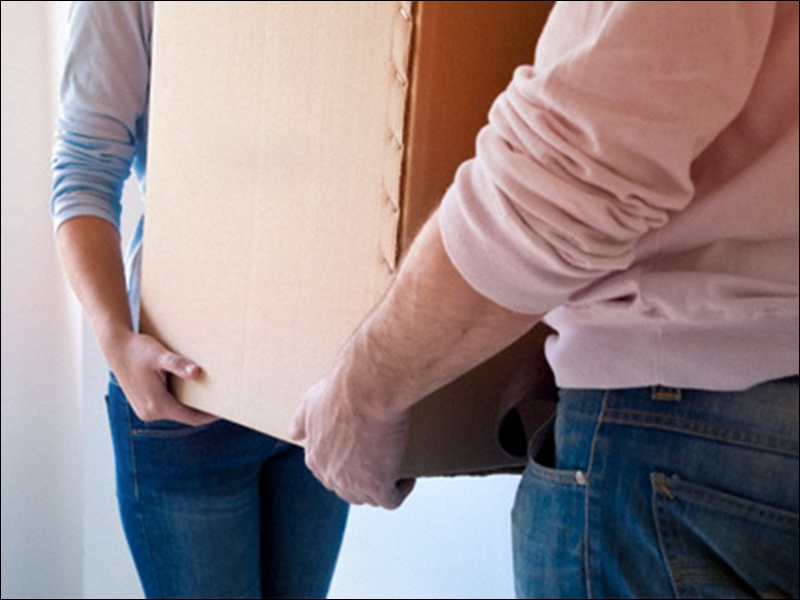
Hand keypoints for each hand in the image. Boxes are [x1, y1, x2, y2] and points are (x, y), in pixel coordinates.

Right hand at [107, 332, 217, 425]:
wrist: (116, 348)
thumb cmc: (138, 350)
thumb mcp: (160, 355)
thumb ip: (178, 364)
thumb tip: (196, 371)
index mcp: (156, 404)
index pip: (191, 418)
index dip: (209, 416)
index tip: (225, 410)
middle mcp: (150, 413)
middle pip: (184, 417)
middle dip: (201, 410)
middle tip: (220, 399)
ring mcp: (145, 411)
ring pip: (175, 413)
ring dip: (190, 406)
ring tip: (207, 394)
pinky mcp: (143, 406)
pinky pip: (167, 408)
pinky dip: (179, 402)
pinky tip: (189, 390)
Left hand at [291, 375, 415, 508]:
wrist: (367, 390)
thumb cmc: (342, 391)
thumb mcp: (311, 401)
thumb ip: (301, 420)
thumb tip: (295, 433)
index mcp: (315, 457)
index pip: (330, 474)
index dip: (348, 467)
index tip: (363, 453)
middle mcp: (331, 475)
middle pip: (350, 491)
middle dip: (365, 479)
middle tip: (382, 461)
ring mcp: (353, 483)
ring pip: (370, 498)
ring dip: (383, 486)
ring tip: (396, 468)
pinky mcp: (377, 485)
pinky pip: (391, 500)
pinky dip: (401, 490)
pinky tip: (408, 477)